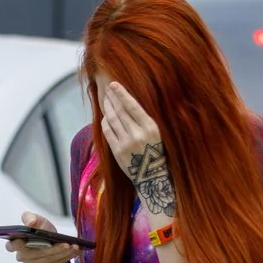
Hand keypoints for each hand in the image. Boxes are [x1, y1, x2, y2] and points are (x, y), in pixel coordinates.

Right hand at [5, 211, 80, 262]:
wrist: (53, 242)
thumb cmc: (41, 230)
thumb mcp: (37, 220)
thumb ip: (30, 217)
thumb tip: (31, 223)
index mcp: (16, 243)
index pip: (11, 245)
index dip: (16, 244)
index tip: (24, 239)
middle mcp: (22, 256)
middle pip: (36, 254)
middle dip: (52, 249)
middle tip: (66, 244)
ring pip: (48, 259)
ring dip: (62, 253)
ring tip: (73, 246)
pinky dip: (65, 257)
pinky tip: (74, 251)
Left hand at [98, 80, 174, 217]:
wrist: (152, 177)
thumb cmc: (156, 153)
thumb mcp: (157, 134)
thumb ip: (144, 120)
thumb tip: (128, 103)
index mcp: (151, 127)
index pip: (132, 106)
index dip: (121, 94)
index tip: (114, 84)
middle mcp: (138, 134)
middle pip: (120, 111)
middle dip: (112, 98)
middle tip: (107, 89)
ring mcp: (126, 143)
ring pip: (112, 120)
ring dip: (107, 108)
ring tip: (106, 100)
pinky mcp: (117, 151)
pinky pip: (108, 132)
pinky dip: (105, 122)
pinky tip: (106, 116)